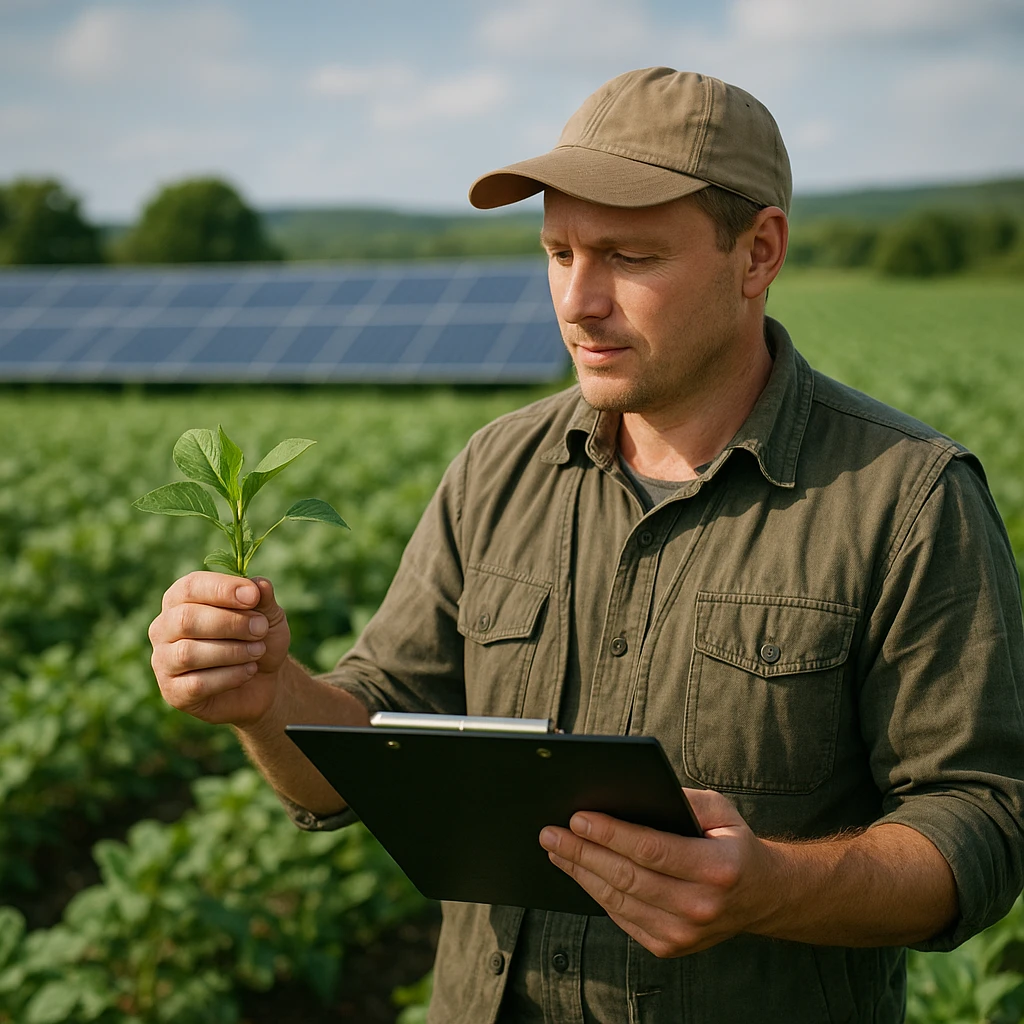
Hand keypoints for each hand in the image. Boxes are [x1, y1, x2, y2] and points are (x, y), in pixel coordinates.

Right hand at [149, 571, 290, 727]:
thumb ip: (262, 597)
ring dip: (232, 651)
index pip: (191, 586)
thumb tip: (259, 584)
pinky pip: (196, 684)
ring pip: (188, 653)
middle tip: (260, 628)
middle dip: (230, 623)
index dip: (222, 589)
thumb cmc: (259, 638)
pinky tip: (249, 670)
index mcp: (181, 598)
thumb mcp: (268, 614)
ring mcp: (164, 661)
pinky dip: (230, 676)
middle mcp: (164, 627)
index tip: (253, 596)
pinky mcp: (173, 692)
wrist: (264, 680)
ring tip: (258, 651)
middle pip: (186, 619)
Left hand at [539, 788, 779, 956]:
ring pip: (618, 900)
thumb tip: (632, 792)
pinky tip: (579, 871)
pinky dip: (595, 893)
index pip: (651, 850)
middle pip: (627, 877)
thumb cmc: (733, 846)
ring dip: (581, 872)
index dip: (611, 834)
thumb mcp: (720, 812)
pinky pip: (621, 917)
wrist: (762, 897)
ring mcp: (683, 933)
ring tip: (556, 849)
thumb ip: (682, 800)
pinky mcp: (668, 947)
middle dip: (583, 852)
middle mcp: (700, 906)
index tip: (578, 817)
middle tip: (552, 832)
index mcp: (716, 868)